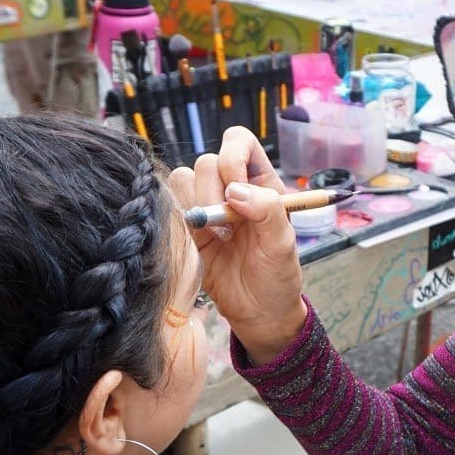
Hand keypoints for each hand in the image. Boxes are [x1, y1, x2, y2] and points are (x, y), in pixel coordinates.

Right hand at [168, 128, 305, 360]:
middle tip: (229, 228)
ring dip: (197, 206)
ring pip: (183, 180)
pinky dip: (180, 219)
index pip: (239, 141)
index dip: (233, 158)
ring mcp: (208, 207)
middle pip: (207, 161)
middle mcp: (232, 188)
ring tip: (217, 237)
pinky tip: (201, 243)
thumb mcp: (282, 244)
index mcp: (261, 182)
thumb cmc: (277, 277)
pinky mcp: (188, 228)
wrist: (258, 313)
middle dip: (214, 192)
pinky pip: (171, 206)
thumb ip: (266, 210)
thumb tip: (235, 190)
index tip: (237, 190)